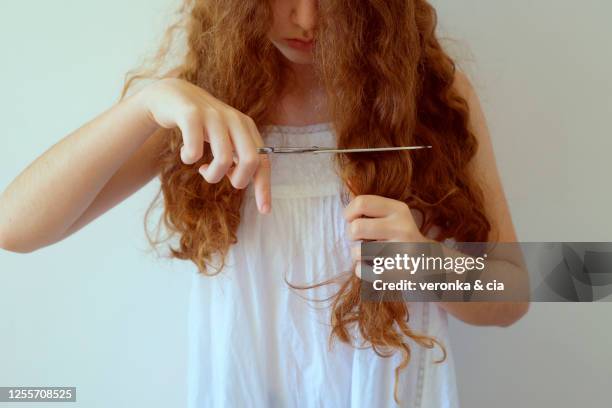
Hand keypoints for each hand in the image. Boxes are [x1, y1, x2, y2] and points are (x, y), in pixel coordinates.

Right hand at [139, 77, 270, 213]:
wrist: (172, 96)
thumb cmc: (202, 125)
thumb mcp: (225, 139)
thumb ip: (237, 157)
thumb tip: (243, 181)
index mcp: (247, 128)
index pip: (263, 161)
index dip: (264, 187)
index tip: (264, 210)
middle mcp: (234, 120)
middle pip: (251, 160)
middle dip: (238, 180)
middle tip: (223, 178)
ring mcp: (214, 116)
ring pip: (224, 159)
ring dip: (212, 174)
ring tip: (203, 169)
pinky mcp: (191, 114)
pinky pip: (195, 148)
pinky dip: (190, 159)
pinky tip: (187, 155)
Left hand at [343, 194, 431, 277]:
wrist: (427, 262)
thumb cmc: (399, 236)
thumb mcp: (392, 214)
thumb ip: (371, 207)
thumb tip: (346, 196)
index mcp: (398, 209)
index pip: (362, 202)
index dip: (349, 212)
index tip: (351, 219)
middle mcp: (402, 228)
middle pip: (356, 228)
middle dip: (351, 234)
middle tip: (359, 238)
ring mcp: (401, 251)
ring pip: (357, 252)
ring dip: (357, 254)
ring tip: (369, 253)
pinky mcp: (397, 272)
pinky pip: (362, 270)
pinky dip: (361, 269)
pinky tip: (372, 266)